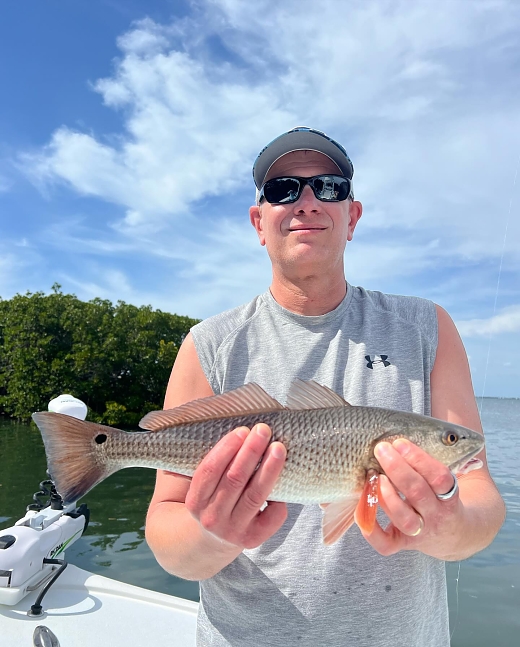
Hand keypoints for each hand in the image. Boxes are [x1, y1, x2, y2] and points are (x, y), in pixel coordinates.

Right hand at [185, 424, 286, 549]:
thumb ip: (214, 465)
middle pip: (234, 479)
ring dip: (269, 468)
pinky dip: (280, 498)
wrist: (212, 541)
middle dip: (251, 451)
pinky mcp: (253, 539)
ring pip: (255, 495)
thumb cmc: (213, 500)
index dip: (226, 448)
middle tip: (263, 430)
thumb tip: (239, 431)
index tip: (242, 430)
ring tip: (279, 447)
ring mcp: (233, 531)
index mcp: (195, 501)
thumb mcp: (202, 487)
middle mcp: (211, 517)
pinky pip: (272, 516)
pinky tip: (285, 480)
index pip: (209, 470)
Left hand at [361, 439, 463, 558]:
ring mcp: (421, 533)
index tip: (399, 442)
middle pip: (419, 493)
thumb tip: (399, 430)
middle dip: (398, 469)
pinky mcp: (403, 544)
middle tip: (381, 449)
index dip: (420, 459)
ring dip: (386, 496)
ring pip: (405, 519)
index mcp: (450, 495)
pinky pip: (387, 544)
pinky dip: (371, 530)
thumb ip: (428, 459)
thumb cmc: (439, 493)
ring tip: (373, 476)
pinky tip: (361, 508)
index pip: (440, 477)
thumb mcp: (443, 476)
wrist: (455, 534)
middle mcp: (437, 515)